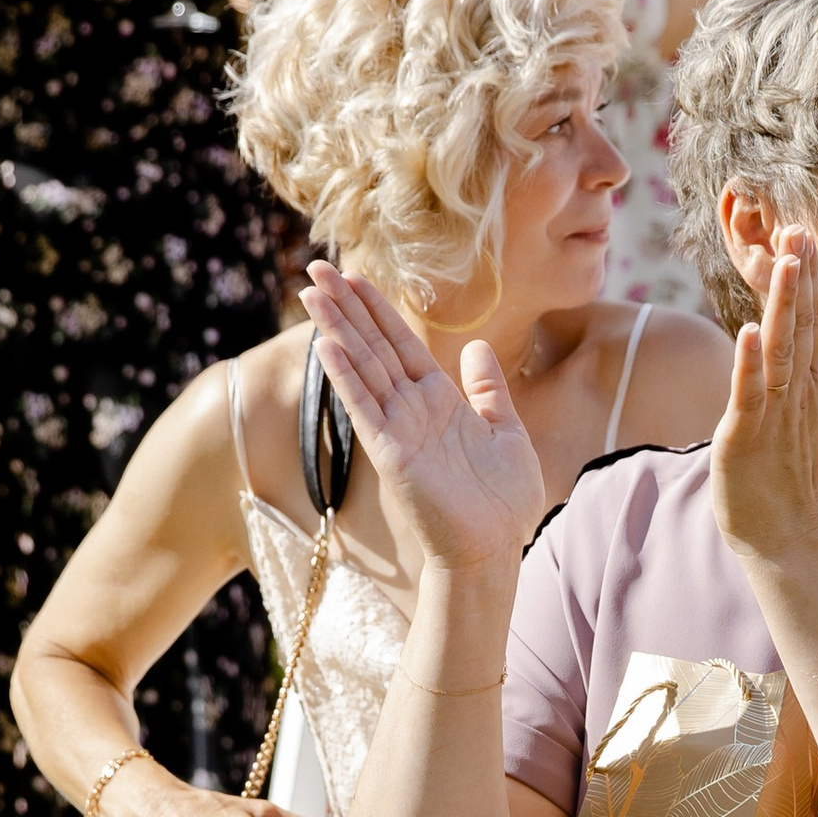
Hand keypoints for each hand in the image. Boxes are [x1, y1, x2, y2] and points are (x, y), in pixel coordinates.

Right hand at [304, 259, 544, 575]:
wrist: (495, 548)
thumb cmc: (503, 501)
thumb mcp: (505, 431)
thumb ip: (488, 389)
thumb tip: (479, 347)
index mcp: (439, 400)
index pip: (401, 344)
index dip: (378, 309)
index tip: (354, 275)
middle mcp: (412, 409)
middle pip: (372, 346)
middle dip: (346, 306)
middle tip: (315, 267)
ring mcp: (398, 429)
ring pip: (362, 367)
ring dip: (337, 329)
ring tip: (312, 291)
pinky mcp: (392, 453)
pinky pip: (364, 407)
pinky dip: (347, 375)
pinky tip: (329, 344)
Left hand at [709, 228, 817, 569]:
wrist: (789, 537)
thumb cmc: (788, 481)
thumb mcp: (799, 421)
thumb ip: (797, 384)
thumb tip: (792, 353)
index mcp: (812, 388)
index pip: (812, 324)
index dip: (807, 280)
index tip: (801, 237)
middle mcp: (801, 395)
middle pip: (803, 326)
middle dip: (799, 278)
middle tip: (798, 231)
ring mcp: (776, 414)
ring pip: (782, 350)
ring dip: (782, 306)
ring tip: (783, 263)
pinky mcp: (747, 436)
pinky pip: (750, 395)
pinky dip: (749, 363)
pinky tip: (747, 332)